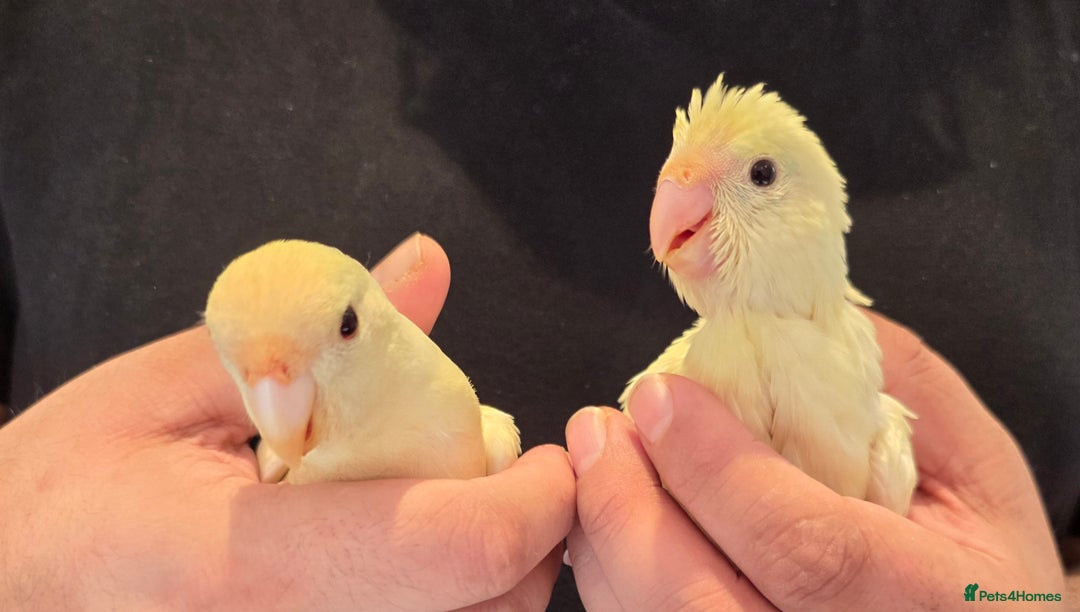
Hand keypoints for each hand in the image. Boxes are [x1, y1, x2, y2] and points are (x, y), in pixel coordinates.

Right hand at [0, 233, 574, 610]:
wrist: (6, 584)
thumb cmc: (67, 487)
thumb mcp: (167, 387)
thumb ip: (311, 333)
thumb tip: (422, 266)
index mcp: (236, 561)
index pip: (448, 548)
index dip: (533, 499)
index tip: (547, 458)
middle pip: (481, 611)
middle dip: (529, 539)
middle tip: (498, 475)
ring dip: (492, 578)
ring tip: (446, 511)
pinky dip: (442, 602)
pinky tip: (402, 556)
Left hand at [565, 310, 1066, 609]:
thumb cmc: (981, 572)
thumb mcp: (978, 468)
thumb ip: (901, 388)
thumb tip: (787, 317)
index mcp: (933, 601)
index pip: (806, 545)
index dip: (717, 468)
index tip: (660, 396)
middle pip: (707, 605)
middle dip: (629, 509)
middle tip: (598, 429)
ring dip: (608, 543)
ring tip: (596, 465)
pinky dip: (614, 580)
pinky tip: (611, 522)